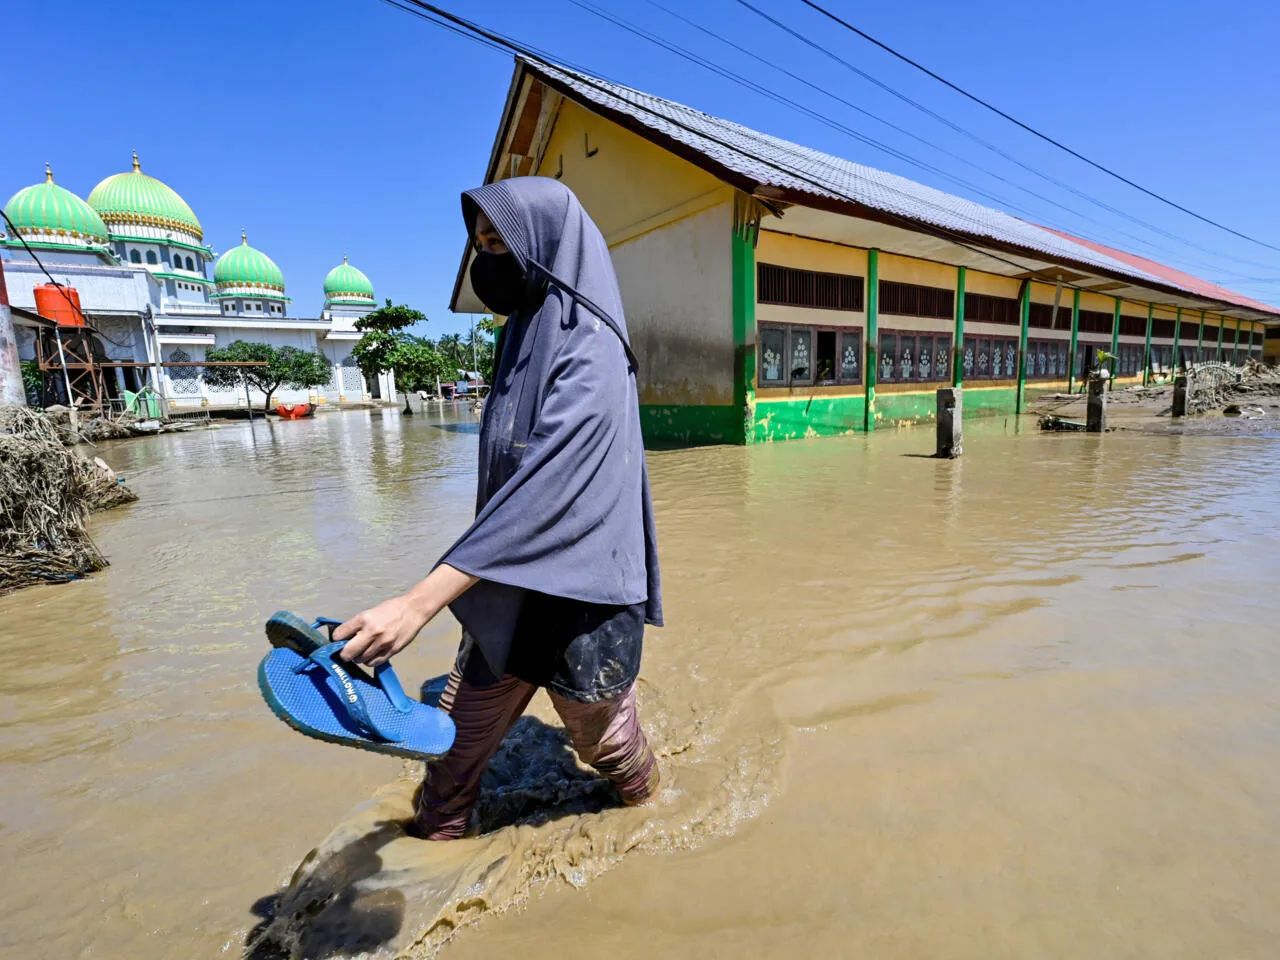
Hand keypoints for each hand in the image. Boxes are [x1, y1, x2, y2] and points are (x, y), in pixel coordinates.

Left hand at [331, 564, 478, 666]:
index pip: (339, 635)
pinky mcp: (392, 651)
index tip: (339, 640)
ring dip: (359, 657)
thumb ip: (357, 625)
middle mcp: (372, 631)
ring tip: (363, 650)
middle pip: (348, 653)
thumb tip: (341, 638)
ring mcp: (383, 643)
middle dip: (345, 654)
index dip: (336, 639)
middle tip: (347, 652)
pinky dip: (370, 661)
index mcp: (364, 619)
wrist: (414, 610)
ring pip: (361, 660)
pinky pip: (374, 663)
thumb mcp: (370, 613)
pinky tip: (373, 654)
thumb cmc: (391, 609)